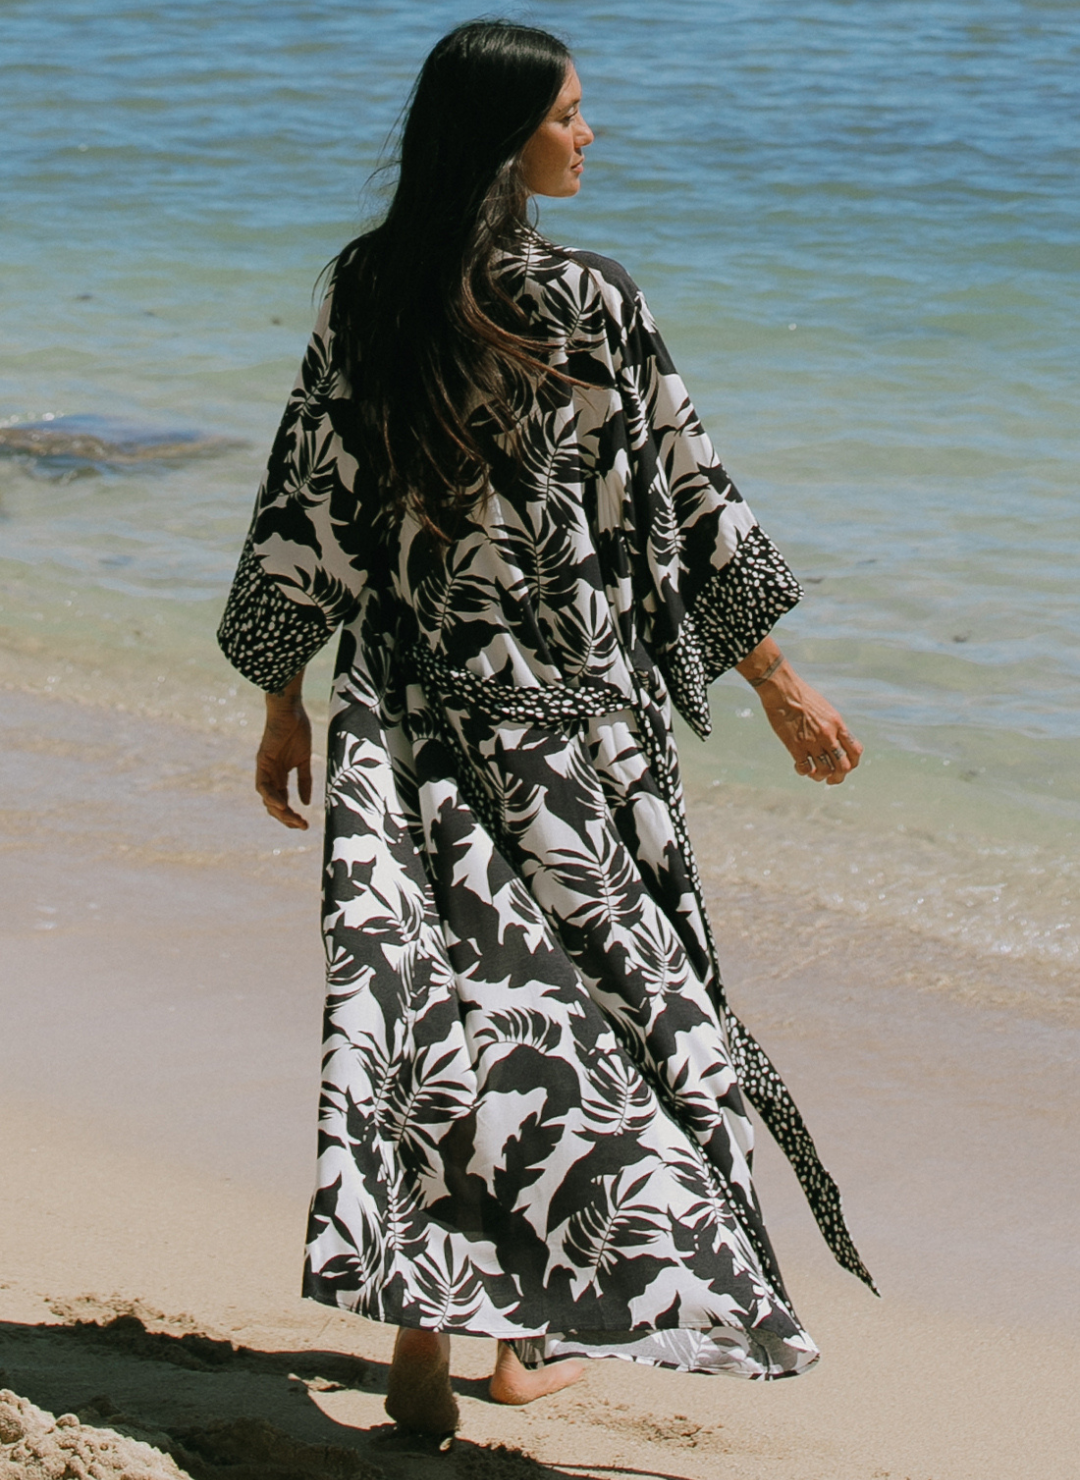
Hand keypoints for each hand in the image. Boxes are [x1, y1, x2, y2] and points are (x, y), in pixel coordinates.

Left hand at [255, 674, 311, 827]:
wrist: (290, 710)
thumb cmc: (298, 730)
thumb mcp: (304, 760)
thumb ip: (304, 780)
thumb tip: (306, 802)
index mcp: (280, 775)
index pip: (283, 801)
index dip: (292, 815)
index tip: (305, 825)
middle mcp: (271, 775)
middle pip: (274, 805)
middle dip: (287, 818)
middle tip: (301, 826)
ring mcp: (265, 769)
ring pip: (267, 799)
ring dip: (280, 812)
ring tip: (293, 820)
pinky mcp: (262, 762)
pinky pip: (263, 785)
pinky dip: (271, 796)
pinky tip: (282, 805)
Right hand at [756, 667, 861, 784]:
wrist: (783, 690)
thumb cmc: (803, 697)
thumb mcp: (826, 710)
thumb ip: (833, 726)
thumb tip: (836, 741)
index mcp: (838, 724)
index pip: (856, 751)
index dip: (853, 763)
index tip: (845, 766)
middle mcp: (828, 735)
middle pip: (843, 766)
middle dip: (839, 777)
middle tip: (832, 779)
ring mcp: (812, 741)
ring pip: (825, 770)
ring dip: (821, 776)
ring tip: (814, 774)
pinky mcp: (795, 745)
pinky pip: (805, 768)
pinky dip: (804, 772)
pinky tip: (800, 767)